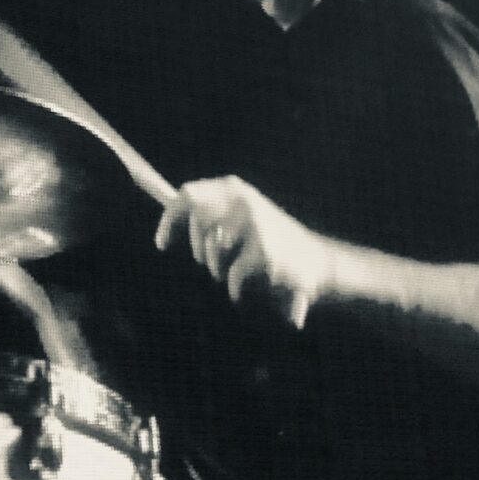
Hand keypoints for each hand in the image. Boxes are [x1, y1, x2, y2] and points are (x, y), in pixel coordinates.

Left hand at [155, 177, 334, 327]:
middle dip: (200, 252)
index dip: (169, 221)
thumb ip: (208, 215)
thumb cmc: (269, 243)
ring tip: (237, 274)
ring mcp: (255, 225)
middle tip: (214, 264)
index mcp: (235, 190)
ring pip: (212, 254)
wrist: (318, 263)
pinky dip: (236, 289)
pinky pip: (231, 276)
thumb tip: (167, 202)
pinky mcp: (264, 253)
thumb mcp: (239, 221)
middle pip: (197, 227)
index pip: (188, 196)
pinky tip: (250, 289)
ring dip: (219, 270)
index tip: (160, 244)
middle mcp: (244, 201)